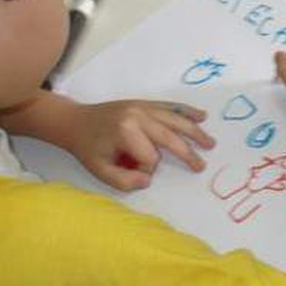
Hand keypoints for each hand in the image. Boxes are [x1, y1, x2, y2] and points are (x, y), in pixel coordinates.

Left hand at [65, 100, 214, 190]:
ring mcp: (143, 107)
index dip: (146, 168)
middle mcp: (138, 116)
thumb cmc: (88, 148)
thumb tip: (148, 179)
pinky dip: (186, 111)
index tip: (133, 169)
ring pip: (175, 120)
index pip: (150, 157)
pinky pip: (170, 107)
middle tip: (200, 166)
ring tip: (210, 143)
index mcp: (126, 132)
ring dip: (194, 132)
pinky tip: (201, 116)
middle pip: (170, 137)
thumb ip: (124, 181)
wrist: (76, 121)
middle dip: (186, 153)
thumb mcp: (100, 171)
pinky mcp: (145, 103)